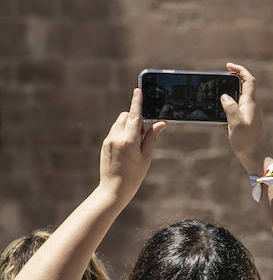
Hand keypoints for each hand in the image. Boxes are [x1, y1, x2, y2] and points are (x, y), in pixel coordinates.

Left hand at [99, 87, 166, 203]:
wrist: (114, 188)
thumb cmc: (134, 175)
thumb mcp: (147, 156)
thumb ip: (152, 137)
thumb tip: (160, 123)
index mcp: (129, 140)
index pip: (134, 116)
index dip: (137, 102)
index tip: (138, 90)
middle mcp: (116, 137)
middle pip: (125, 117)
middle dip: (134, 119)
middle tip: (143, 135)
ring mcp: (108, 140)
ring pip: (119, 123)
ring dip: (128, 126)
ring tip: (135, 145)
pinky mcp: (105, 144)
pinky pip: (115, 132)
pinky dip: (122, 134)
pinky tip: (127, 150)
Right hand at [222, 62, 268, 172]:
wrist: (257, 159)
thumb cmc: (248, 143)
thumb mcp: (236, 123)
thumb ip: (230, 107)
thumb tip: (224, 95)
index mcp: (251, 104)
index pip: (248, 80)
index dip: (239, 70)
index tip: (228, 66)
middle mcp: (251, 107)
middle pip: (242, 88)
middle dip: (230, 83)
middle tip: (217, 82)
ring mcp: (249, 116)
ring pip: (236, 102)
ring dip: (226, 101)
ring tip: (216, 108)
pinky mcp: (246, 124)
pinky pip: (234, 115)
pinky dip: (226, 116)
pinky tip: (222, 126)